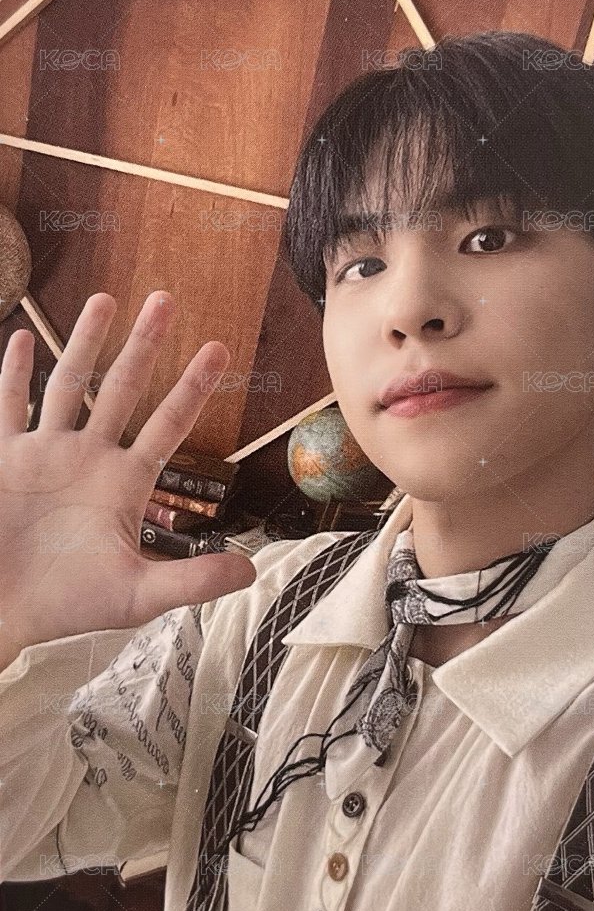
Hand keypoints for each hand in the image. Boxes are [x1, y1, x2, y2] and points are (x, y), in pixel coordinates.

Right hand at [0, 291, 256, 660]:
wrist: (3, 610)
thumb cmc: (68, 605)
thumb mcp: (138, 594)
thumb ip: (193, 580)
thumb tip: (251, 572)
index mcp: (123, 482)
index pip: (168, 424)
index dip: (192, 388)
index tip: (218, 350)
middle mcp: (88, 458)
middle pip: (121, 389)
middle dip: (143, 346)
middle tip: (165, 299)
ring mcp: (44, 454)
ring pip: (67, 385)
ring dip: (84, 344)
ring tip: (104, 299)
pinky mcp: (3, 458)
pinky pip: (8, 407)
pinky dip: (12, 374)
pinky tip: (23, 336)